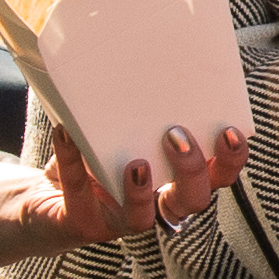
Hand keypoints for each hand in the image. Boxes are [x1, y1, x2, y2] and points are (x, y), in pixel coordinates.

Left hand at [25, 114, 242, 247]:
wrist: (48, 195)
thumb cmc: (97, 155)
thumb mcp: (123, 128)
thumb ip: (139, 108)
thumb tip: (148, 55)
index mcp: (176, 180)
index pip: (217, 176)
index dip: (230, 160)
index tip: (229, 131)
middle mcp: (156, 205)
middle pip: (192, 201)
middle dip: (192, 171)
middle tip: (177, 136)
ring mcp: (119, 219)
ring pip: (142, 219)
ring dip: (141, 192)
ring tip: (137, 162)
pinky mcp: (83, 223)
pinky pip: (79, 197)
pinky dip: (72, 164)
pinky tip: (66, 134)